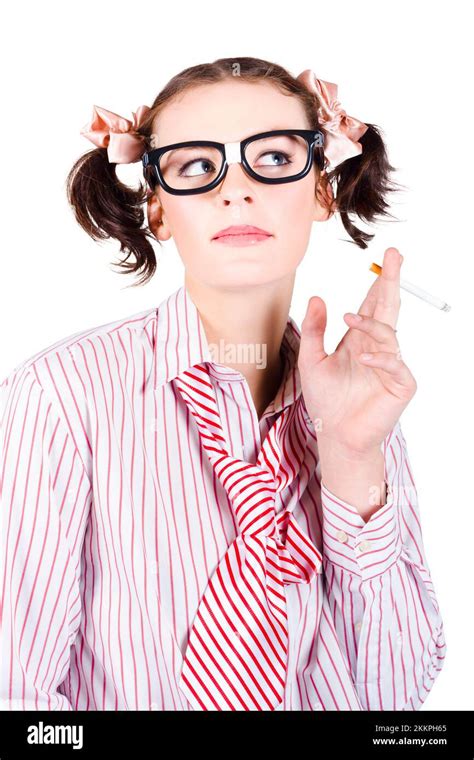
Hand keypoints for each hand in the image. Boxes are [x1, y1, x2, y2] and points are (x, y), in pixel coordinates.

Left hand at [298, 247, 416, 456]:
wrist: (334, 434)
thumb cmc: (325, 400)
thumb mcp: (311, 360)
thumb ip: (314, 330)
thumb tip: (317, 297)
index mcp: (359, 341)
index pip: (371, 306)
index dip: (379, 283)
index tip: (384, 260)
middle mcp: (377, 348)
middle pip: (388, 309)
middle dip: (391, 282)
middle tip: (394, 256)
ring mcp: (391, 366)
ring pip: (389, 333)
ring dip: (372, 323)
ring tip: (351, 318)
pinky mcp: (400, 385)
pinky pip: (396, 365)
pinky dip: (381, 359)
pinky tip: (364, 358)